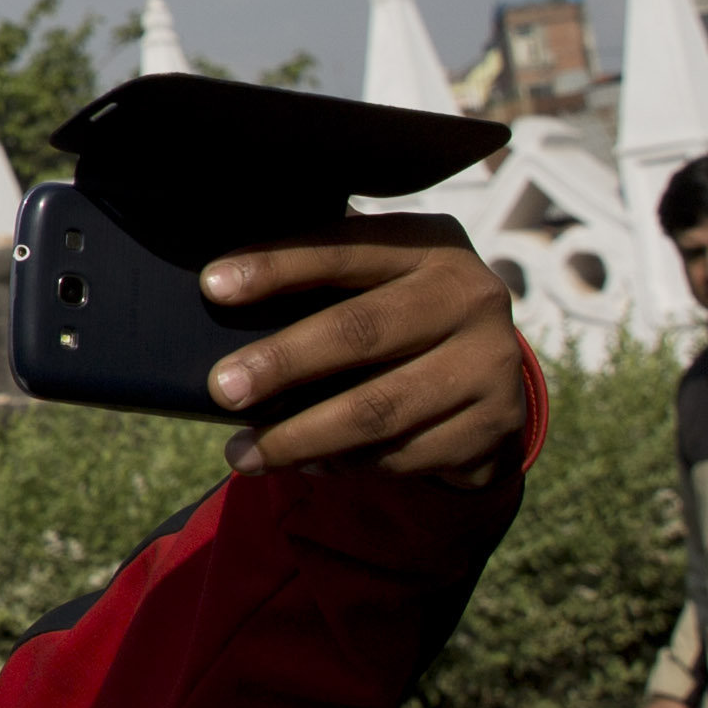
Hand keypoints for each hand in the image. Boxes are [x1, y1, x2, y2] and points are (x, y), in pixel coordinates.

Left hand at [195, 222, 530, 484]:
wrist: (490, 372)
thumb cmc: (396, 312)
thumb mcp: (374, 278)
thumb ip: (318, 282)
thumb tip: (217, 301)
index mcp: (428, 244)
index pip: (344, 249)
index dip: (278, 266)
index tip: (212, 287)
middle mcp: (469, 297)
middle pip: (362, 331)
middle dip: (283, 362)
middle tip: (221, 389)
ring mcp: (490, 364)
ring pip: (379, 409)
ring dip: (300, 437)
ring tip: (241, 453)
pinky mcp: (495, 424)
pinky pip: (403, 454)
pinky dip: (344, 463)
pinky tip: (303, 463)